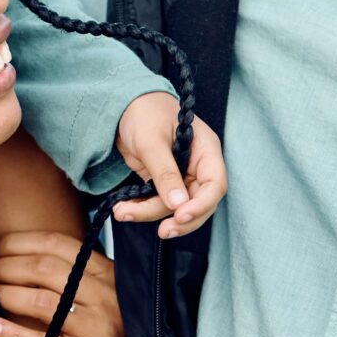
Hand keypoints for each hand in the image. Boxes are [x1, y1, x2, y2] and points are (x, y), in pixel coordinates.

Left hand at [0, 231, 127, 336]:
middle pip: (43, 268)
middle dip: (4, 265)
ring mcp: (98, 327)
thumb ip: (76, 274)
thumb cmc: (112, 335)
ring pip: (40, 302)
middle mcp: (105, 295)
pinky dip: (11, 332)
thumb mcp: (103, 295)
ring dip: (4, 293)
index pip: (56, 244)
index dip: (18, 242)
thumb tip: (20, 254)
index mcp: (107, 272)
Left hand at [111, 93, 226, 237]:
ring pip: (174, 207)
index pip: (215, 185)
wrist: (123, 106)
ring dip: (150, 214)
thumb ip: (165, 172)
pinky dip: (142, 209)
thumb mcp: (152, 141)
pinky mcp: (162, 183)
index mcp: (205, 150)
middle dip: (179, 219)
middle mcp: (197, 166)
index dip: (201, 205)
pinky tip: (125, 210)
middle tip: (162, 231)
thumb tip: (178, 205)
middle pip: (198, 203)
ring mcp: (180, 176)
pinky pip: (158, 202)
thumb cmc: (144, 112)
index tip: (180, 216)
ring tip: (122, 213)